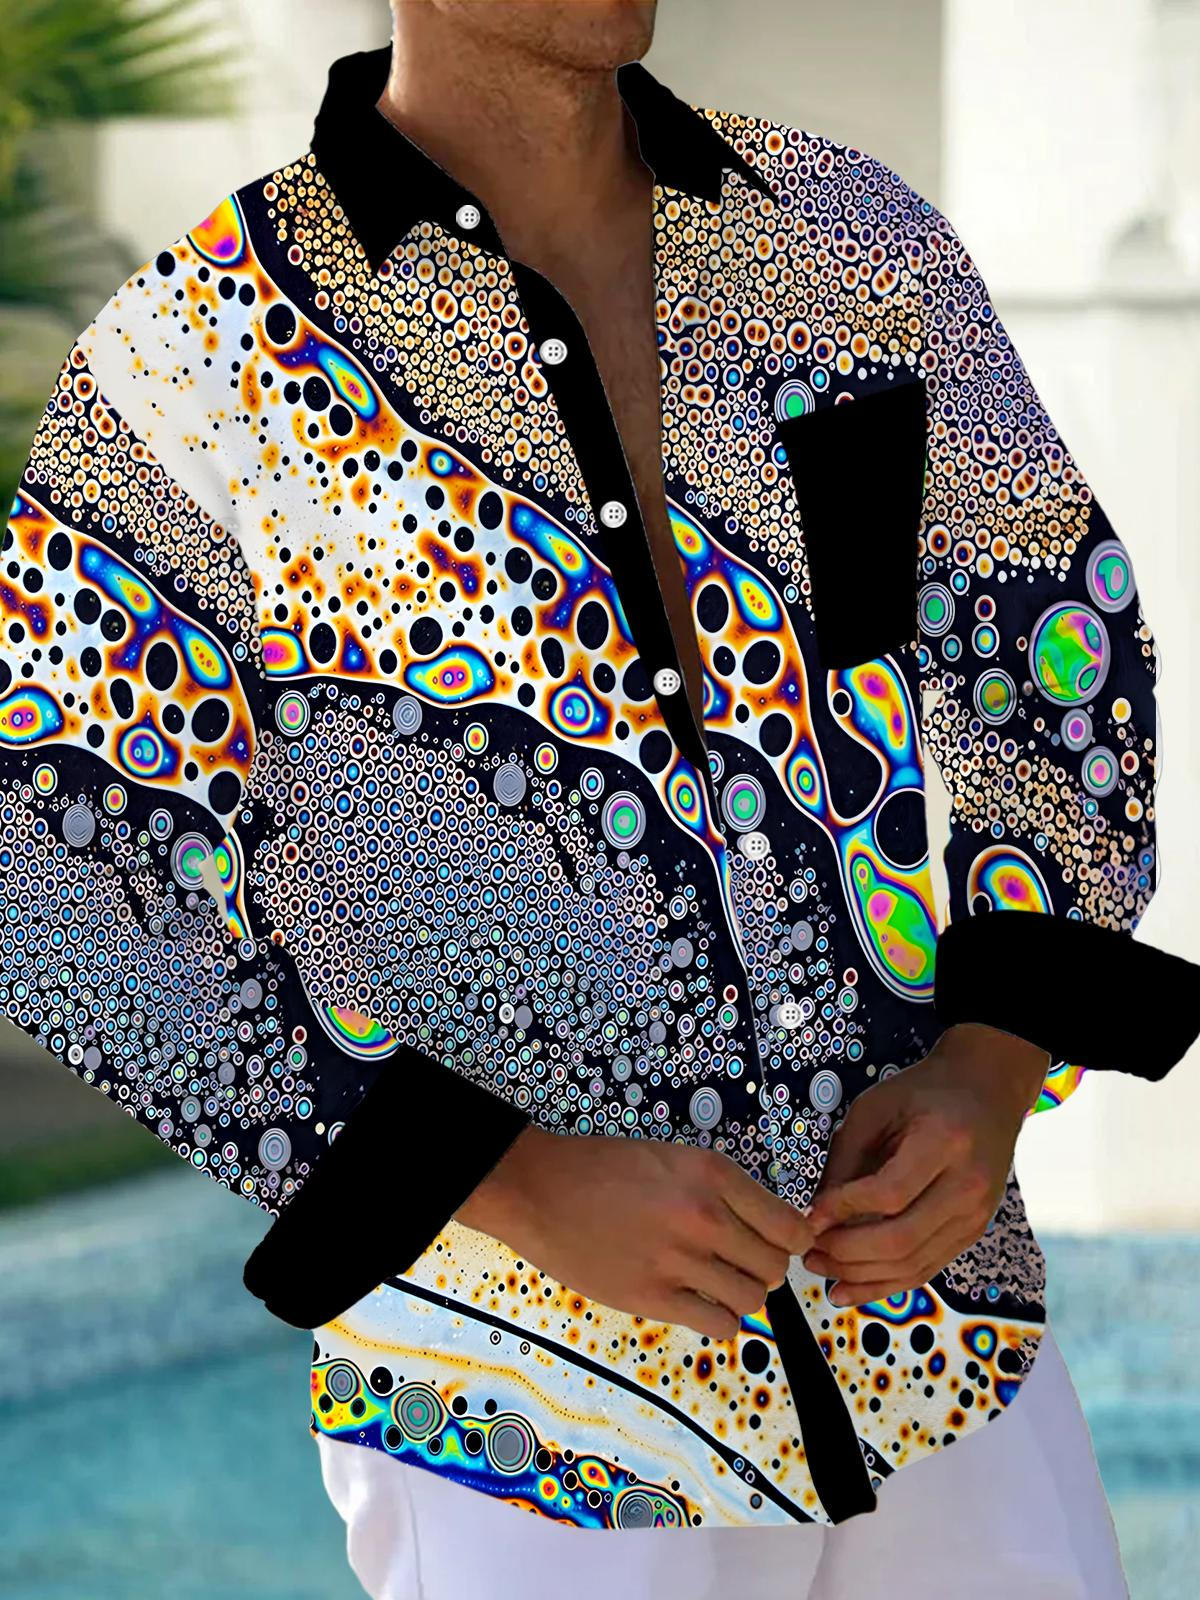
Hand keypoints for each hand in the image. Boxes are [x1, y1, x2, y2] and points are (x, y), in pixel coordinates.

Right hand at [454, 1128, 814, 1340]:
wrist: (540, 1189)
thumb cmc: (604, 1169)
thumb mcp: (675, 1159)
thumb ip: (721, 1191)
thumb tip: (767, 1231)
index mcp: (713, 1174)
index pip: (789, 1228)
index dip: (790, 1242)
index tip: (776, 1245)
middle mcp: (703, 1216)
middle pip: (775, 1267)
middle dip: (762, 1269)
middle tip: (737, 1263)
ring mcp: (678, 1259)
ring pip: (752, 1299)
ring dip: (739, 1295)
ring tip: (713, 1282)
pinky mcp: (652, 1297)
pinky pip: (719, 1324)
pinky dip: (718, 1318)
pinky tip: (696, 1301)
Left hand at [801, 1023, 1049, 1306]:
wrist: (985, 1093)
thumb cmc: (925, 1094)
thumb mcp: (874, 1109)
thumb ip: (845, 1160)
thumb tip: (818, 1214)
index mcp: (944, 1142)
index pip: (889, 1193)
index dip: (844, 1210)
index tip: (811, 1214)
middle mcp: (968, 1185)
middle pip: (901, 1239)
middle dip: (846, 1253)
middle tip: (808, 1251)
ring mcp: (975, 1215)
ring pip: (912, 1264)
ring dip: (860, 1276)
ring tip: (821, 1269)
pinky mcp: (972, 1233)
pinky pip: (925, 1269)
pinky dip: (885, 1284)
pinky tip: (850, 1287)